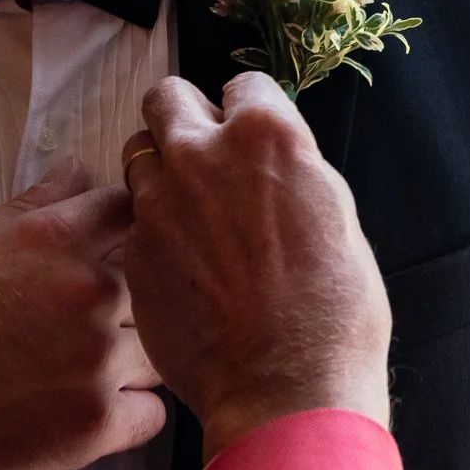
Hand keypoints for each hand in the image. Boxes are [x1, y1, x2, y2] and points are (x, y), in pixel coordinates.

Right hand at [0, 165, 165, 469]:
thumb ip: (32, 207)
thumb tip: (78, 171)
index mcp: (55, 237)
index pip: (129, 209)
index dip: (125, 229)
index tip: (114, 251)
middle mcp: (87, 291)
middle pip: (154, 283)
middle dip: (130, 302)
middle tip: (90, 326)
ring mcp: (98, 360)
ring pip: (161, 348)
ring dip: (135, 359)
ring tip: (87, 372)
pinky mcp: (96, 426)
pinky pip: (153, 414)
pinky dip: (130, 415)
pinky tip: (93, 411)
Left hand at [123, 73, 390, 461]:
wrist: (288, 384)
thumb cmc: (334, 308)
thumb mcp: (336, 213)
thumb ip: (291, 171)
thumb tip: (272, 164)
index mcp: (266, 135)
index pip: (243, 84)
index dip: (249, 111)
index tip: (251, 134)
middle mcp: (202, 154)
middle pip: (168, 99)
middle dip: (185, 117)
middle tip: (205, 154)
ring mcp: (159, 203)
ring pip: (138, 153)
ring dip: (161, 169)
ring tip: (187, 209)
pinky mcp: (133, 252)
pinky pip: (134, 219)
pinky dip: (153, 229)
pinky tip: (182, 264)